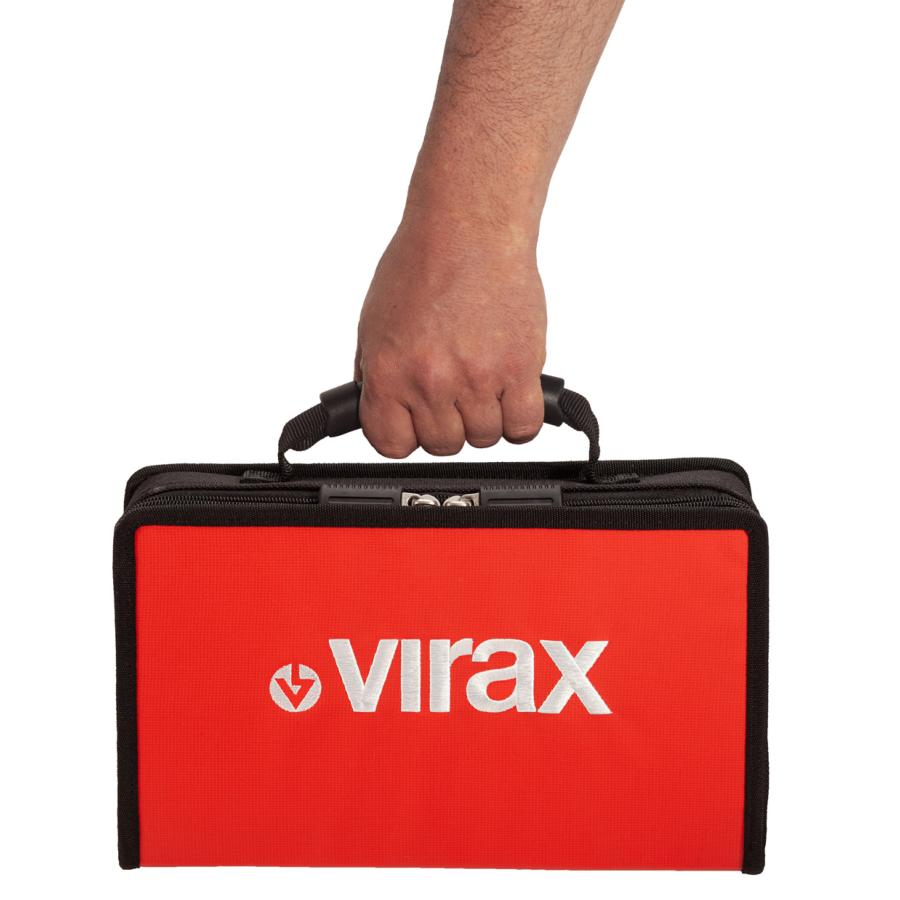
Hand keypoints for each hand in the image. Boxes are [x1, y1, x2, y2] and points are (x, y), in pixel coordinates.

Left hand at [355, 212, 546, 457]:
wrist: (469, 227)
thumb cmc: (422, 264)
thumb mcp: (374, 322)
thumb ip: (376, 374)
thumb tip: (382, 412)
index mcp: (388, 372)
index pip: (391, 443)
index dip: (404, 435)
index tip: (413, 424)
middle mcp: (431, 380)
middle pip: (442, 445)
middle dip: (447, 424)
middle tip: (453, 394)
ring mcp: (478, 378)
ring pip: (484, 439)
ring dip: (484, 419)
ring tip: (482, 384)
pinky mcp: (520, 368)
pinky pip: (523, 427)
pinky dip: (518, 419)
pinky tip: (510, 396)